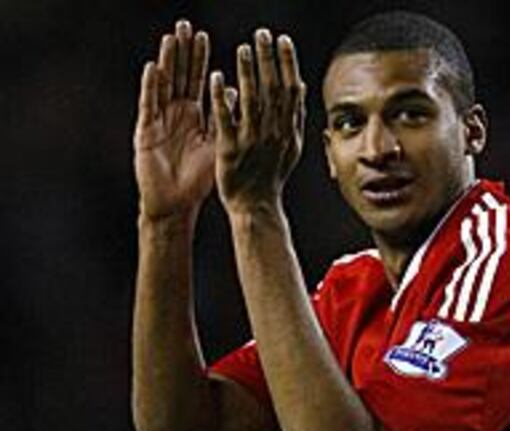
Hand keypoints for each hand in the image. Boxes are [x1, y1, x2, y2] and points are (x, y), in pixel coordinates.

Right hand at [133, 20, 214, 220]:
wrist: (176, 204)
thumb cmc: (198, 179)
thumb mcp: (217, 144)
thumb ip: (226, 118)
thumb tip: (242, 91)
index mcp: (194, 116)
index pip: (196, 81)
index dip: (199, 60)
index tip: (203, 36)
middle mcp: (175, 114)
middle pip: (179, 76)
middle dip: (181, 52)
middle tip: (184, 26)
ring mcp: (158, 120)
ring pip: (164, 85)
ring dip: (167, 62)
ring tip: (171, 38)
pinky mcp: (146, 131)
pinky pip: (150, 105)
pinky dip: (152, 87)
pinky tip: (155, 68)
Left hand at [210, 30, 305, 214]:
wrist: (257, 206)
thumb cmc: (271, 176)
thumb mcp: (290, 146)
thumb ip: (294, 116)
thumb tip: (299, 85)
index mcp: (288, 130)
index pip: (290, 90)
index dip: (286, 63)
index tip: (282, 41)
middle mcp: (274, 133)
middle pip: (272, 90)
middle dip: (268, 60)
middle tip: (261, 35)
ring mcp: (252, 141)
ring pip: (252, 101)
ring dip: (247, 72)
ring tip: (242, 49)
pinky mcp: (231, 150)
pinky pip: (226, 119)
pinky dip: (222, 97)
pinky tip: (218, 77)